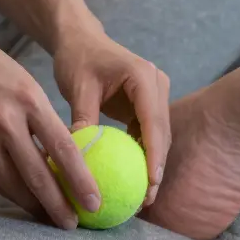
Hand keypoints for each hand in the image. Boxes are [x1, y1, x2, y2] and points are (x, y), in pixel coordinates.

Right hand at [0, 21, 99, 228]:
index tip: (94, 202)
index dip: (81, 180)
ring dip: (33, 205)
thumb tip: (61, 149)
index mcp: (29, 99)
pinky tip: (20, 200)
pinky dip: (7, 192)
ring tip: (48, 218)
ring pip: (12, 184)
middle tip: (73, 225)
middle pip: (38, 175)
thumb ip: (39, 113)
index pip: (63, 148)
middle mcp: (5, 121)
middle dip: (59, 206)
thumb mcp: (21, 78)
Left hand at [53, 29, 170, 205]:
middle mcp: (156, 84)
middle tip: (146, 199)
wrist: (81, 40)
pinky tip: (132, 179)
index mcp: (142, 77)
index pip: (154, 120)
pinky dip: (142, 155)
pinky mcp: (147, 105)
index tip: (151, 181)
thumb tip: (78, 154)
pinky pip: (148, 133)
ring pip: (159, 136)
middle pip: (162, 132)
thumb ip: (83, 117)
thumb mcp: (77, 87)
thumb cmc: (77, 58)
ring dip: (152, 164)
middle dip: (157, 166)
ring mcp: (155, 94)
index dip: (155, 153)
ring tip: (142, 198)